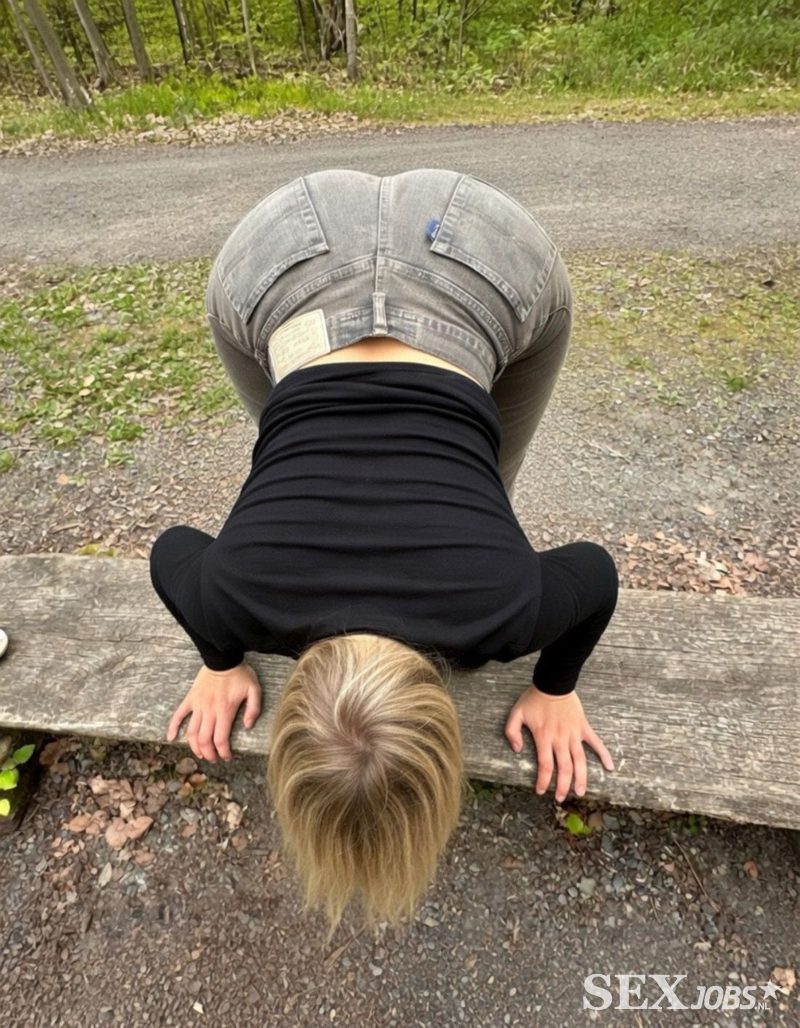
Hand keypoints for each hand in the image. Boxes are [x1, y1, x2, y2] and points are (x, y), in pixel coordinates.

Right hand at [167, 662, 261, 762]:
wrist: (223, 658)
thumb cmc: (240, 674)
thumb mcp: (254, 690)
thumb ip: (254, 709)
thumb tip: (247, 726)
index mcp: (225, 710)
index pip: (220, 740)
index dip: (223, 752)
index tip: (227, 757)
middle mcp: (209, 710)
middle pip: (204, 740)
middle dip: (209, 754)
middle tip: (214, 758)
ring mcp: (197, 705)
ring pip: (191, 732)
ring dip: (194, 747)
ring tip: (200, 754)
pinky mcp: (190, 699)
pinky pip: (178, 715)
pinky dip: (173, 727)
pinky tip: (171, 738)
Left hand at [504, 685, 613, 801]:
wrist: (553, 682)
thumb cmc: (533, 699)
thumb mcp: (516, 713)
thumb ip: (512, 732)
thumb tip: (517, 750)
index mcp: (544, 737)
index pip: (545, 765)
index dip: (544, 781)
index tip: (541, 791)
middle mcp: (561, 738)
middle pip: (565, 768)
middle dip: (563, 786)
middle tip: (561, 798)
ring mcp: (574, 734)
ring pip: (580, 761)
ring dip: (581, 778)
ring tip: (580, 792)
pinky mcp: (583, 727)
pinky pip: (596, 743)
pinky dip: (604, 755)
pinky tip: (610, 767)